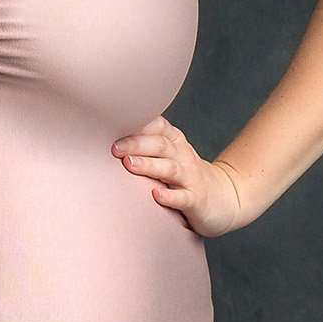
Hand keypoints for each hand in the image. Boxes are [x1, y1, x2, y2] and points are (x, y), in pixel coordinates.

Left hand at [111, 114, 246, 238]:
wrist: (224, 198)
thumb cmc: (183, 174)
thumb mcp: (166, 154)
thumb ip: (141, 144)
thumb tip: (98, 136)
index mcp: (173, 141)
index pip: (156, 125)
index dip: (137, 123)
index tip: (112, 121)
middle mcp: (182, 155)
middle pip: (160, 144)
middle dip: (136, 143)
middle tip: (114, 148)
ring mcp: (190, 177)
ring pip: (170, 168)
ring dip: (149, 165)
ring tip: (129, 164)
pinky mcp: (196, 200)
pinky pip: (183, 197)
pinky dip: (169, 196)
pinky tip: (155, 195)